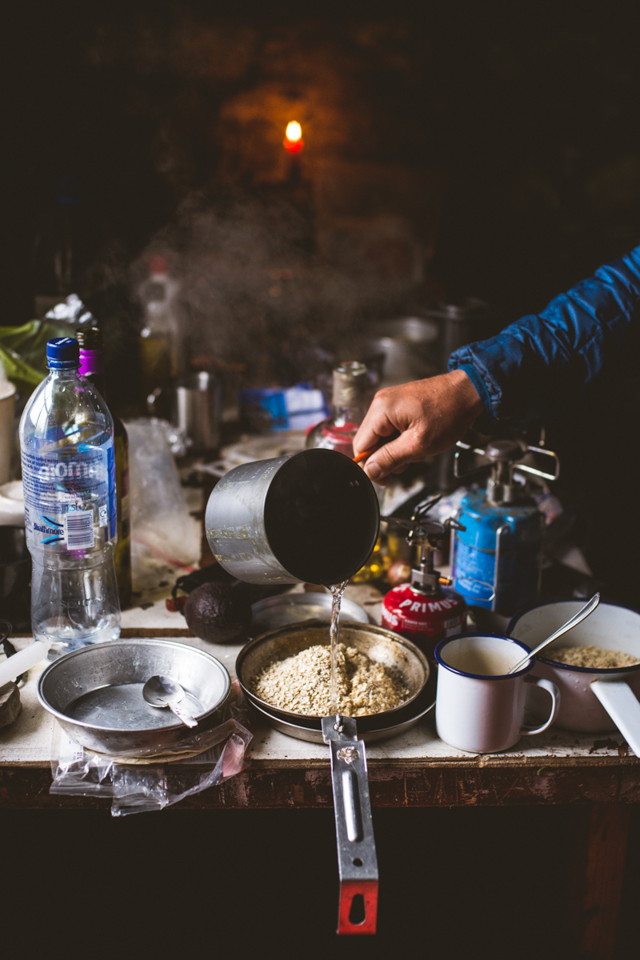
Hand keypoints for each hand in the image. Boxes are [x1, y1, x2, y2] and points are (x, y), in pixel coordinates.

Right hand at [353, 369, 483, 483]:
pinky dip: (402, 440)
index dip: (371, 466)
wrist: (469, 392)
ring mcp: (390, 402)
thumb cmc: (450, 412)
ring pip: (381, 437)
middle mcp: (381, 403)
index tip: (385, 477)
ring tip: (417, 450)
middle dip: (387, 457)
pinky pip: (391, 429)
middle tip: (407, 463)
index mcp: (381, 410)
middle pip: (370, 442)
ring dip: (397, 450)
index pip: (361, 446)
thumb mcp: (419, 444)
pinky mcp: (399, 405)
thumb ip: (391, 458)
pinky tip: (418, 440)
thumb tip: (370, 470)